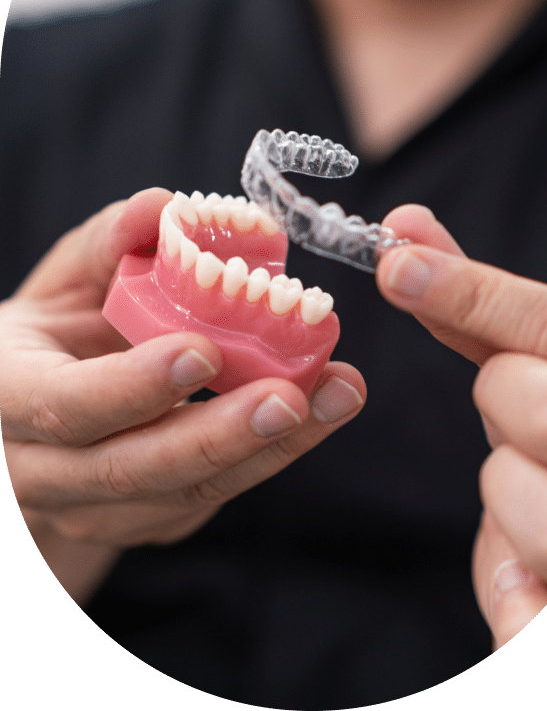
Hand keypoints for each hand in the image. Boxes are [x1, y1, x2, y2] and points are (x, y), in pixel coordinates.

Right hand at [1, 188, 365, 601]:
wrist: (39, 412)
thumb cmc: (53, 332)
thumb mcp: (68, 279)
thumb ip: (110, 242)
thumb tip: (163, 204)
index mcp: (8, 397)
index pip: (66, 406)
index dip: (133, 387)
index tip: (205, 351)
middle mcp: (41, 470)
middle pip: (131, 469)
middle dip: (219, 436)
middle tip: (293, 394)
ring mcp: (92, 507)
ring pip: (183, 493)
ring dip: (268, 449)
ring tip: (336, 395)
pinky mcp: (144, 520)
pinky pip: (210, 496)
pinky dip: (270, 454)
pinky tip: (318, 412)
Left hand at [376, 205, 546, 648]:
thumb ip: (486, 309)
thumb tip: (407, 230)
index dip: (474, 292)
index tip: (398, 264)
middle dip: (502, 400)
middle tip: (511, 405)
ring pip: (541, 517)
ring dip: (507, 500)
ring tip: (531, 497)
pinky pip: (530, 622)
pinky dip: (510, 594)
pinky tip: (525, 579)